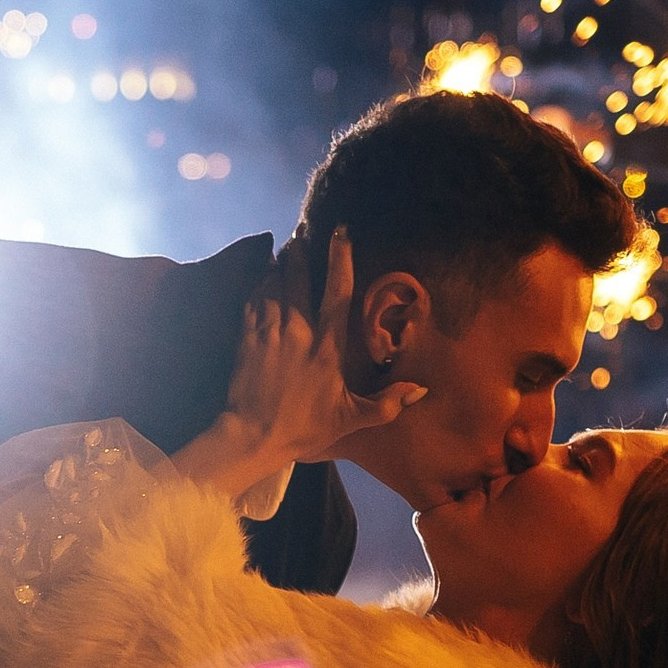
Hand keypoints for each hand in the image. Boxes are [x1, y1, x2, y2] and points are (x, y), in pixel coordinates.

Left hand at [223, 227, 426, 465]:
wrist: (252, 435)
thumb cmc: (303, 428)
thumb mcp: (350, 419)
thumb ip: (386, 404)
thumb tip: (420, 390)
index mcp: (327, 346)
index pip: (337, 292)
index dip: (340, 258)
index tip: (340, 232)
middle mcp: (298, 331)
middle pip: (299, 278)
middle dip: (301, 252)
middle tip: (302, 232)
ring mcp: (270, 332)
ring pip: (273, 284)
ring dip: (279, 264)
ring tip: (284, 248)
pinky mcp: (246, 339)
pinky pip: (252, 300)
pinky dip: (257, 283)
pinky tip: (261, 274)